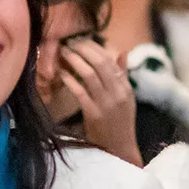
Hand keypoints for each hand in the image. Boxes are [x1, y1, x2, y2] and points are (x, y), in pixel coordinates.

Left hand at [59, 37, 142, 165]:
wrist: (120, 148)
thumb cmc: (120, 122)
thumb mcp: (127, 97)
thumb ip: (123, 74)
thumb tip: (121, 51)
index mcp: (125, 87)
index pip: (111, 59)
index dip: (95, 46)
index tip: (82, 39)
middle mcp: (118, 92)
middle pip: (100, 62)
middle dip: (83, 48)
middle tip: (70, 42)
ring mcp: (106, 103)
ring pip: (89, 74)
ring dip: (75, 60)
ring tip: (64, 53)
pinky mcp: (93, 114)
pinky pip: (80, 91)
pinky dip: (69, 79)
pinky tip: (61, 73)